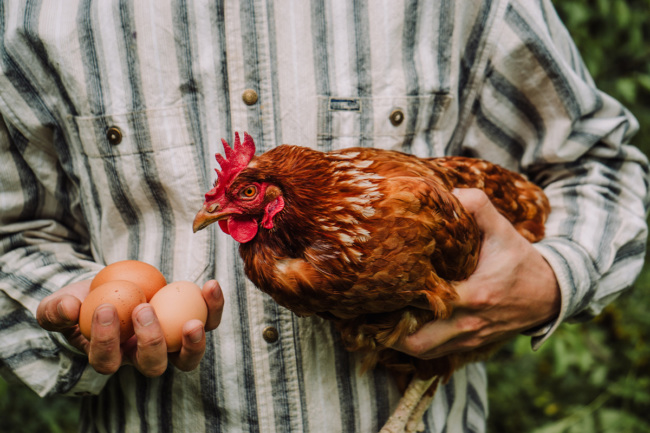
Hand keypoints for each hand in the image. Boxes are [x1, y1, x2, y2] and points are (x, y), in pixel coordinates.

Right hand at [36, 279, 224, 375]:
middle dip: (151, 342)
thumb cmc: (83, 299)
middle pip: (152, 365)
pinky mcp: (191, 323)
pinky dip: (213, 307)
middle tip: (143, 308)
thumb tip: (68, 308)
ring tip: (193, 322)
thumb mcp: (62, 303)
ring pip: (187, 358)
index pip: (107, 361)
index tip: (105, 308)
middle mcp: (142, 357)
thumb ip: (57, 310)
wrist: (112, 286)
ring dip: (193, 343)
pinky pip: (208, 321)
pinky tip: (210, 286)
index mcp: (110, 357)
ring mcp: (170, 344)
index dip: (106, 340)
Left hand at [393, 188, 560, 358]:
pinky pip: (435, 352)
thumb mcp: (503, 230)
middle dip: (388, 331)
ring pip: (422, 351)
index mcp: (474, 296)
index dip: (396, 300)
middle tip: (370, 309)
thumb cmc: (520, 261)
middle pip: (416, 343)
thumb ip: (478, 206)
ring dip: (398, 339)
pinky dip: (416, 342)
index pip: (425, 306)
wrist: (550, 294)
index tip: (377, 288)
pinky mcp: (470, 346)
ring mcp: (469, 339)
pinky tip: (402, 324)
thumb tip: (450, 192)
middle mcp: (469, 324)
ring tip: (379, 318)